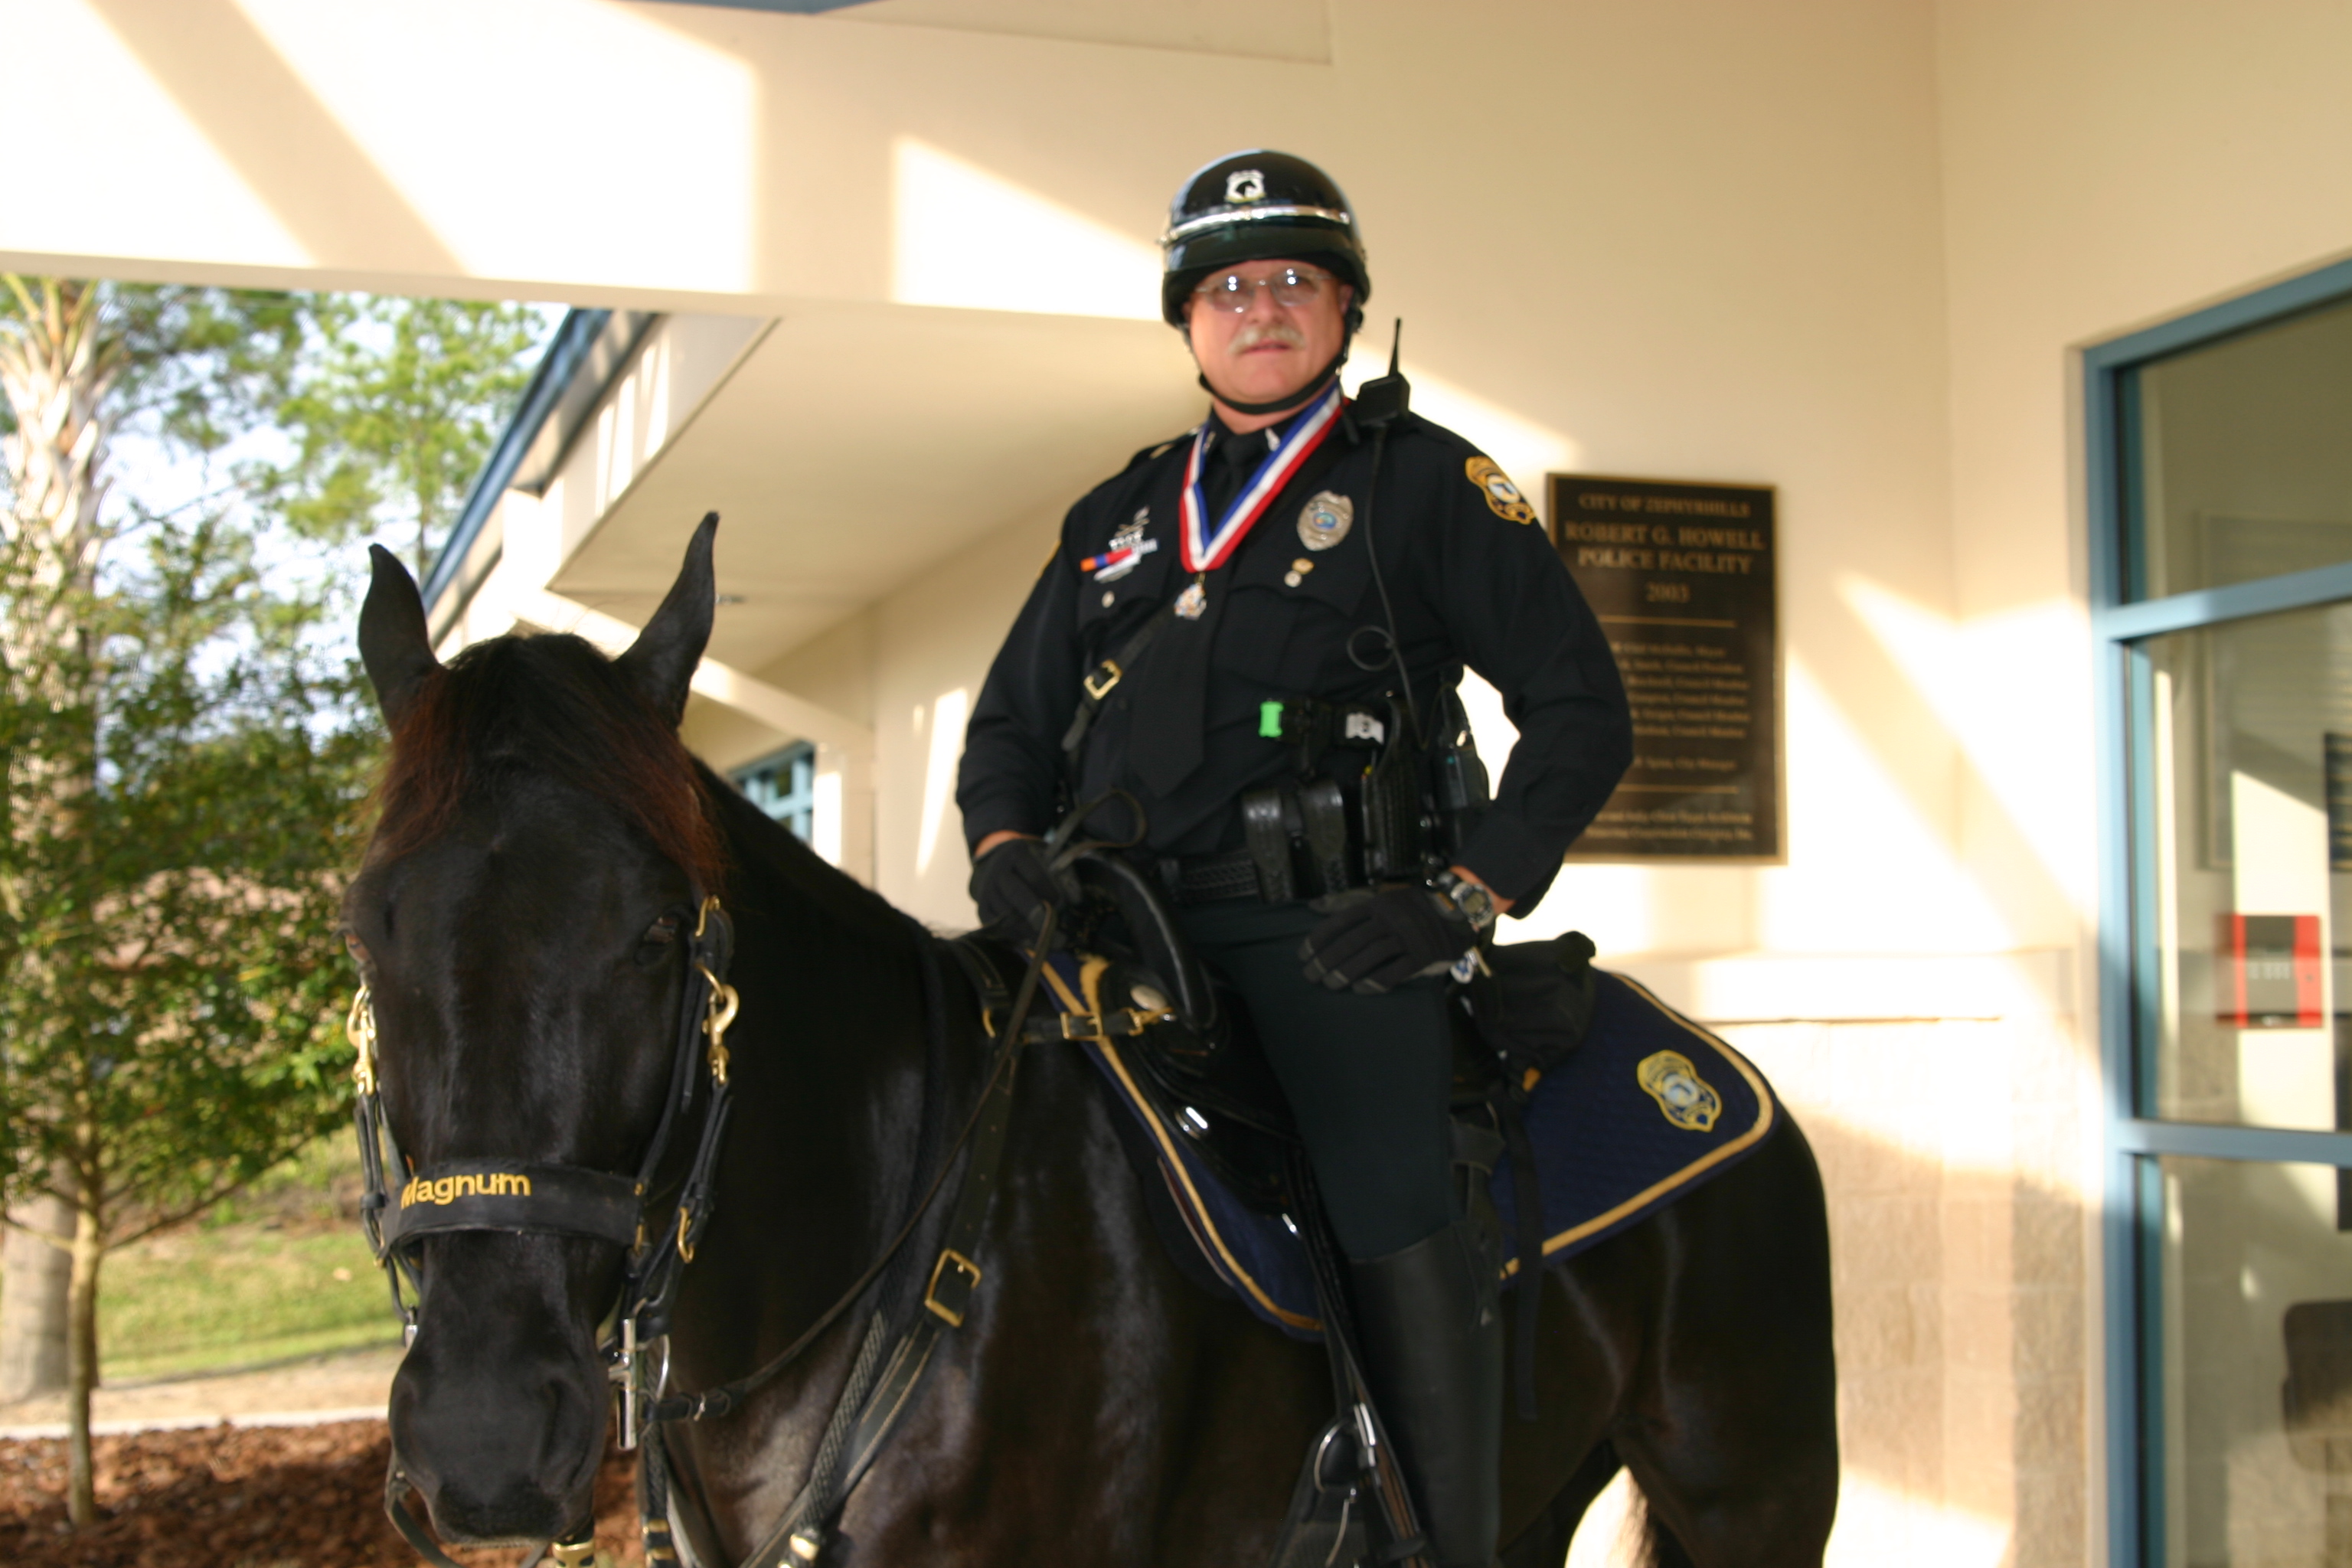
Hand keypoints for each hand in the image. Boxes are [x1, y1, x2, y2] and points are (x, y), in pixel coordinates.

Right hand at [969, 836, 1071, 939]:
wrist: (997, 862)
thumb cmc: (1030, 863)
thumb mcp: (1049, 860)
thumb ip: (1064, 876)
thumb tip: (1075, 900)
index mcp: (1016, 853)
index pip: (1035, 877)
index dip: (1051, 893)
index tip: (1064, 904)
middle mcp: (997, 871)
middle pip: (1017, 895)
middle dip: (1038, 916)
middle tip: (1059, 935)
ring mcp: (986, 891)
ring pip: (1006, 915)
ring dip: (1030, 932)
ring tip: (1052, 942)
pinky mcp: (982, 909)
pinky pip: (998, 928)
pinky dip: (1017, 937)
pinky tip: (1033, 942)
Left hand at [1298, 886, 1475, 994]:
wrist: (1457, 912)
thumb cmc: (1412, 909)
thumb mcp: (1382, 899)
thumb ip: (1349, 904)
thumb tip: (1314, 906)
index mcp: (1378, 904)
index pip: (1341, 922)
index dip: (1319, 939)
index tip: (1303, 955)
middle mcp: (1392, 918)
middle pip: (1353, 941)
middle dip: (1327, 960)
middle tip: (1310, 976)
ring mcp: (1409, 936)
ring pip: (1372, 955)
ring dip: (1347, 972)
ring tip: (1330, 985)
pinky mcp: (1424, 955)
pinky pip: (1396, 971)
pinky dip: (1376, 981)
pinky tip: (1360, 990)